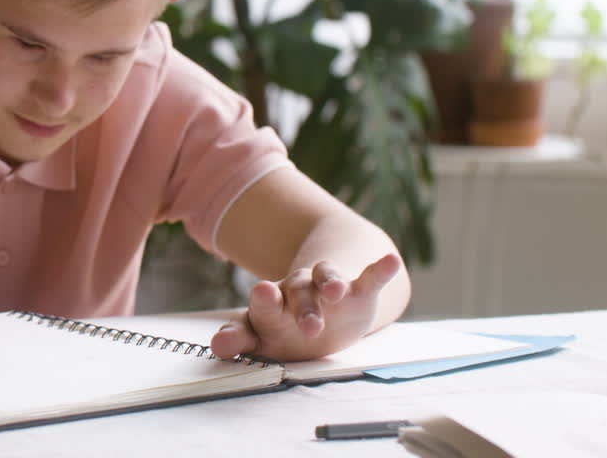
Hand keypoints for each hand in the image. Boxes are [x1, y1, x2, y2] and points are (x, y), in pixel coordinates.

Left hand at [210, 253, 401, 361]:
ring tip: (336, 291)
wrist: (323, 308)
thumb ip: (241, 340)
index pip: (262, 306)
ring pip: (327, 279)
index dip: (262, 302)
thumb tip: (216, 347)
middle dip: (303, 309)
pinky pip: (369, 277)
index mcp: (272, 307)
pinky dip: (379, 269)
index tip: (262, 294)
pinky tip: (389, 260)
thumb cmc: (286, 327)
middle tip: (309, 327)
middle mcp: (297, 292)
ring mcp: (327, 288)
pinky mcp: (357, 289)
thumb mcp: (265, 338)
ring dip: (331, 283)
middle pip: (297, 294)